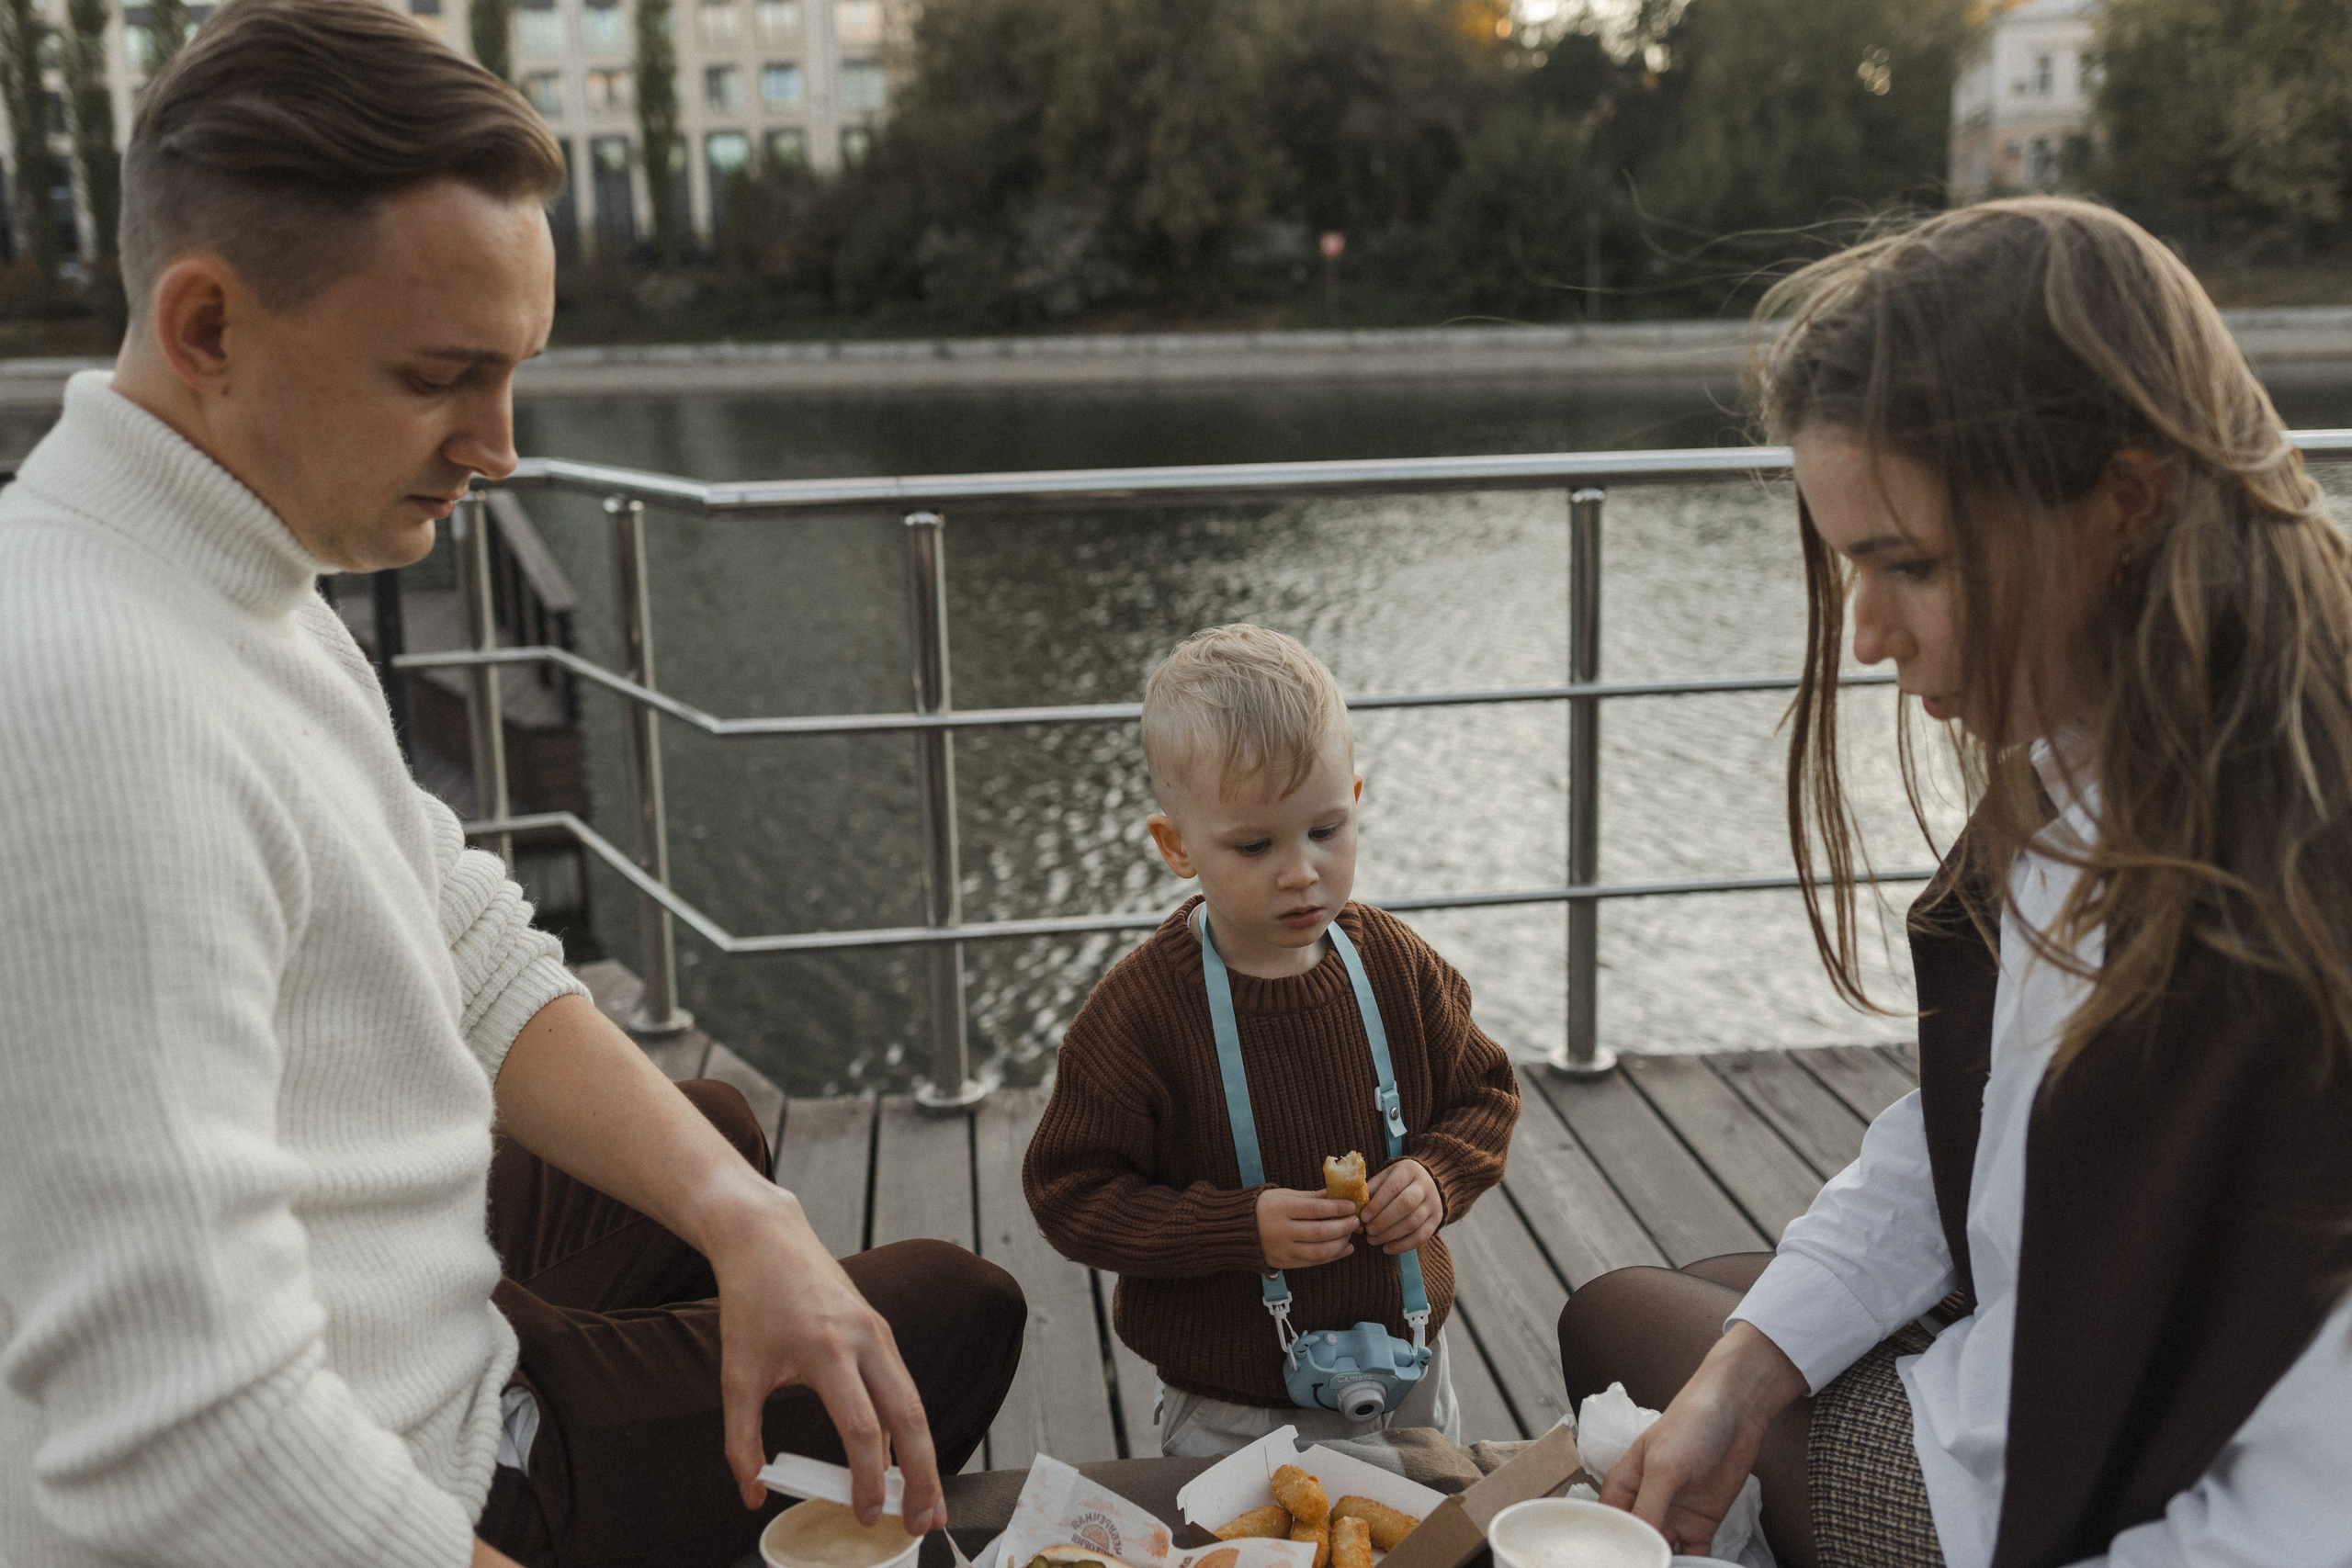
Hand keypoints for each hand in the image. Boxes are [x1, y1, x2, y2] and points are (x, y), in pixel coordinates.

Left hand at [701, 1185, 948, 1533]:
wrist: (767, 1238)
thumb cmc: (749, 1303)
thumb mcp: (736, 1374)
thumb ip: (741, 1441)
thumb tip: (752, 1495)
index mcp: (826, 1350)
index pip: (861, 1427)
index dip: (868, 1478)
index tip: (866, 1516)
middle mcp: (865, 1339)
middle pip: (910, 1417)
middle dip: (921, 1475)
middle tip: (923, 1523)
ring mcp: (880, 1333)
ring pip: (914, 1403)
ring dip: (923, 1456)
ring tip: (926, 1503)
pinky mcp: (882, 1332)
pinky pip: (903, 1387)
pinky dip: (909, 1429)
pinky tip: (906, 1464)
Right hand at [1257, 1187, 1361, 1268]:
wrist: (1235, 1230)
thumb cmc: (1263, 1207)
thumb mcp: (1284, 1195)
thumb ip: (1311, 1196)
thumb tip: (1337, 1193)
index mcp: (1280, 1208)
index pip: (1315, 1209)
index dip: (1336, 1208)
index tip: (1351, 1206)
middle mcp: (1281, 1231)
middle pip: (1320, 1232)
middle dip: (1342, 1227)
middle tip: (1355, 1221)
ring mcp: (1283, 1250)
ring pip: (1319, 1251)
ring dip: (1340, 1243)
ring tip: (1350, 1235)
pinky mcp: (1285, 1263)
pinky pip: (1313, 1262)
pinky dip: (1332, 1256)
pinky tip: (1344, 1248)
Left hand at [1363, 1158, 1439, 1253]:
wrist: (1429, 1183)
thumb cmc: (1399, 1181)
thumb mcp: (1386, 1176)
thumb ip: (1373, 1189)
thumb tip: (1357, 1206)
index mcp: (1409, 1170)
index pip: (1393, 1187)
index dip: (1377, 1204)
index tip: (1364, 1217)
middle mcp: (1424, 1186)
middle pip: (1405, 1204)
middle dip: (1384, 1220)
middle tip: (1368, 1230)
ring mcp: (1433, 1204)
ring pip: (1413, 1222)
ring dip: (1391, 1234)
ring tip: (1373, 1240)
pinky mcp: (1436, 1220)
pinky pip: (1422, 1236)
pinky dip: (1403, 1245)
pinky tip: (1387, 1248)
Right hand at [1600, 1323, 1805, 1555]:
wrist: (1738, 1412)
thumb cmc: (1690, 1425)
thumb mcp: (1664, 1467)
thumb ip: (1648, 1509)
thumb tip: (1639, 1549)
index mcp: (1622, 1487)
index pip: (1608, 1529)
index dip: (1611, 1551)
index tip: (1618, 1564)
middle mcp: (1644, 1506)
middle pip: (1635, 1546)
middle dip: (1640, 1560)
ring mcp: (1672, 1518)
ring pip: (1663, 1555)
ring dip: (1665, 1566)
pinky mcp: (1700, 1526)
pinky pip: (1694, 1557)